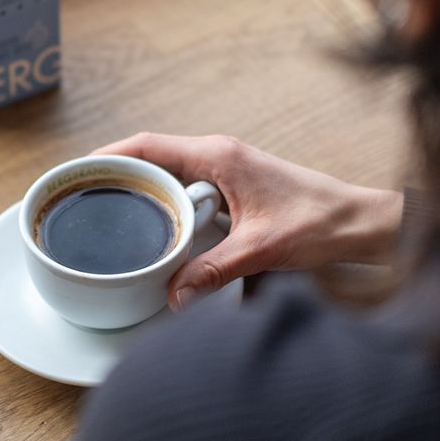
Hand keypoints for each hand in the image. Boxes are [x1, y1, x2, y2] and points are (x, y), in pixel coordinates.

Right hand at [93, 133, 402, 311]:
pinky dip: (164, 198)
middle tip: (86, 195)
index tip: (81, 169)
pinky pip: (186, 184)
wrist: (358, 221)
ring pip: (169, 170)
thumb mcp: (260, 248)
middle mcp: (219, 155)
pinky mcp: (233, 185)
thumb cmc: (319, 221)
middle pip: (153, 155)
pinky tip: (154, 223)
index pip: (150, 145)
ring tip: (110, 208)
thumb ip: (213, 270)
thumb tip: (173, 295)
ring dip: (141, 185)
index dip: (111, 155)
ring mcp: (226, 168)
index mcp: (219, 155)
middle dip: (118, 171)